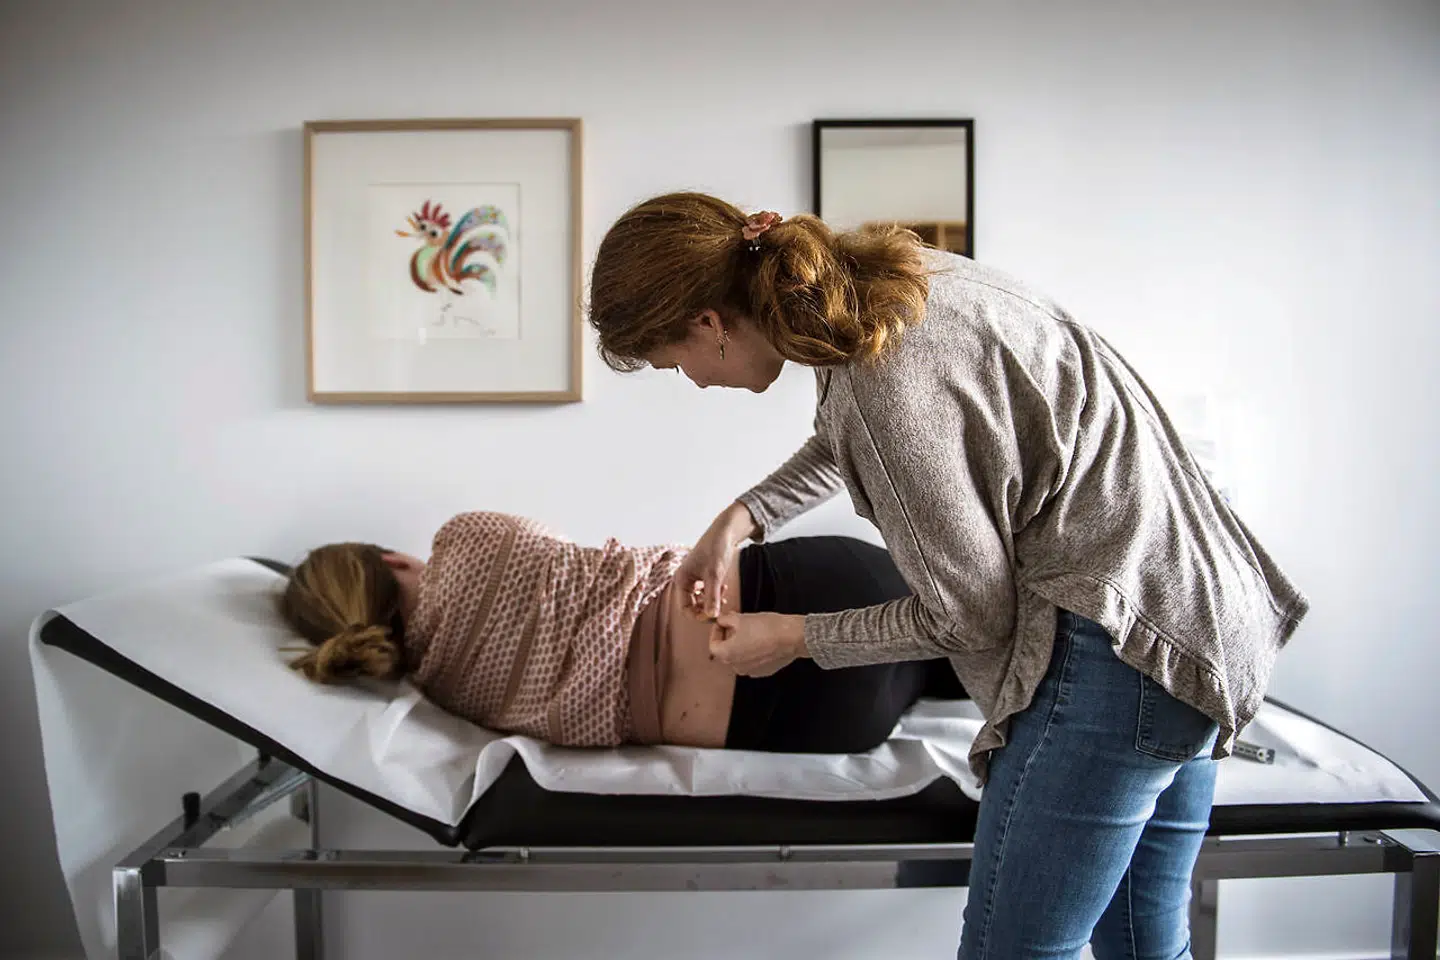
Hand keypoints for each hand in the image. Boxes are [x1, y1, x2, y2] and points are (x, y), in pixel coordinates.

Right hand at [676, 502, 757, 620]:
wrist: (725, 532)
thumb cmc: (716, 549)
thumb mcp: (715, 575)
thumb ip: (712, 596)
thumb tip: (712, 616)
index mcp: (681, 580)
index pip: (685, 609)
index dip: (699, 616)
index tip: (715, 615)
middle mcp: (684, 581)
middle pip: (692, 607)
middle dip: (706, 609)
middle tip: (722, 607)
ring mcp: (693, 579)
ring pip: (699, 601)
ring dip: (711, 602)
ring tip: (723, 596)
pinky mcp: (702, 577)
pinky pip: (705, 593)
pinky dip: (714, 594)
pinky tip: (723, 589)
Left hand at [708, 612, 806, 676]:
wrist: (790, 637)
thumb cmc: (766, 628)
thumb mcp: (740, 618)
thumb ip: (726, 620)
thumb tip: (723, 620)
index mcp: (726, 655)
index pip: (713, 644)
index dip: (716, 631)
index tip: (722, 623)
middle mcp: (736, 667)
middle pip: (726, 651)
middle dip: (729, 637)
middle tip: (736, 624)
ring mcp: (751, 671)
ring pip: (740, 656)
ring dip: (741, 644)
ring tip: (750, 630)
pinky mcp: (764, 671)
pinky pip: (754, 661)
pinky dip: (754, 651)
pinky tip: (762, 640)